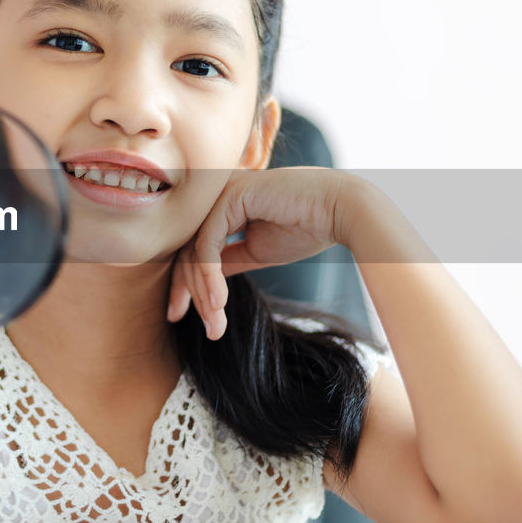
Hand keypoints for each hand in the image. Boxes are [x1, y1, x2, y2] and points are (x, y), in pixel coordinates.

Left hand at [167, 167, 357, 339]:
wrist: (342, 211)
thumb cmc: (308, 228)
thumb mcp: (257, 252)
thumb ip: (227, 260)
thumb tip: (203, 281)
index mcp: (222, 206)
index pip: (190, 247)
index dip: (184, 283)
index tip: (179, 314)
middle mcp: (217, 196)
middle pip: (186, 250)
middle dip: (190, 293)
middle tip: (207, 330)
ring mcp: (221, 193)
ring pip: (194, 251)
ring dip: (204, 293)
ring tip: (216, 325)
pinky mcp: (230, 196)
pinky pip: (207, 245)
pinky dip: (210, 277)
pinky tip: (219, 303)